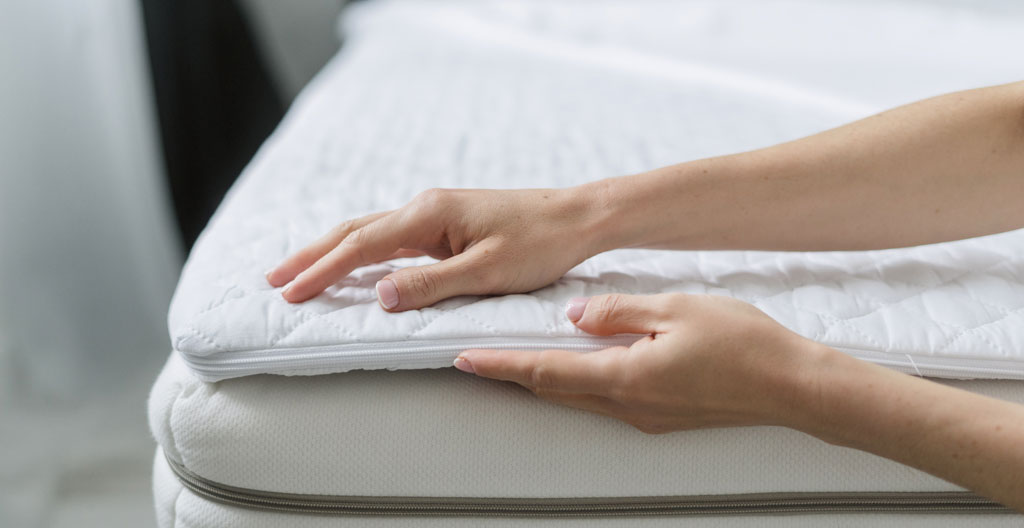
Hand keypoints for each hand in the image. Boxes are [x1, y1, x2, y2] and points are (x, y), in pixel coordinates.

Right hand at [266, 187, 600, 308]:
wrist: (576, 218)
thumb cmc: (539, 243)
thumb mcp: (487, 271)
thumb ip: (431, 285)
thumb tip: (379, 295)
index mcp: (429, 214)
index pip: (362, 245)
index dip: (323, 270)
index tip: (290, 291)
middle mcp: (425, 209)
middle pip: (354, 231)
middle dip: (312, 256)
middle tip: (274, 279)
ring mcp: (435, 216)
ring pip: (371, 233)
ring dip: (332, 253)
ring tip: (300, 272)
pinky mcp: (447, 227)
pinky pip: (393, 241)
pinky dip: (363, 254)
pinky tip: (354, 268)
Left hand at [454, 293, 824, 432]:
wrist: (792, 386)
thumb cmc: (743, 345)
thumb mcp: (674, 309)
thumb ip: (617, 312)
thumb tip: (575, 317)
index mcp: (625, 377)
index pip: (545, 372)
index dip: (501, 366)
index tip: (466, 359)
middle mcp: (628, 405)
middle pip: (555, 391)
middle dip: (513, 376)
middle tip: (480, 360)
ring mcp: (645, 417)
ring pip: (578, 398)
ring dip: (544, 381)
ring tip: (517, 362)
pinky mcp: (662, 417)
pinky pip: (606, 400)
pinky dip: (579, 384)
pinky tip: (579, 367)